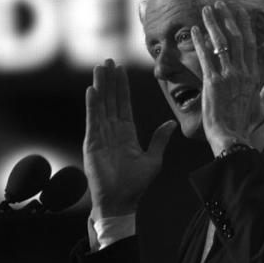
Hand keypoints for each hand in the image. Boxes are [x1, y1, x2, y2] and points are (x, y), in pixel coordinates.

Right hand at [83, 59, 176, 218]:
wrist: (121, 201)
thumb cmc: (136, 184)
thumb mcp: (153, 159)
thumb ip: (159, 139)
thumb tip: (171, 124)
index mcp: (126, 133)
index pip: (123, 104)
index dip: (122, 87)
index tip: (121, 69)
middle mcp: (112, 131)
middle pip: (110, 100)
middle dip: (109, 81)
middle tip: (108, 61)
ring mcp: (101, 135)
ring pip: (101, 105)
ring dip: (100, 86)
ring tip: (99, 69)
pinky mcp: (92, 143)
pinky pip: (92, 120)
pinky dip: (92, 105)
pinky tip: (92, 90)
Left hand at [191, 1, 263, 155]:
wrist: (232, 139)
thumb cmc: (244, 126)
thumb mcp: (261, 108)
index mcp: (253, 76)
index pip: (250, 45)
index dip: (245, 26)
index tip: (240, 11)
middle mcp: (242, 73)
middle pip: (236, 39)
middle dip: (228, 19)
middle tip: (220, 3)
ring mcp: (228, 76)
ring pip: (221, 44)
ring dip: (212, 25)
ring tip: (205, 10)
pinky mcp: (213, 83)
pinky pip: (204, 58)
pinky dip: (198, 42)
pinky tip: (193, 30)